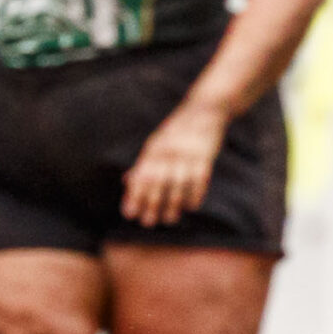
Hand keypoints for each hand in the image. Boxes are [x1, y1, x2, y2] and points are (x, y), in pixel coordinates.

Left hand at [121, 102, 226, 226]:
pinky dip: (195, 195)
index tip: (128, 213)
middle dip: (151, 204)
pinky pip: (199, 181)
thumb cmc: (176, 131)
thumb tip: (127, 181)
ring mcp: (187, 156)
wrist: (205, 110)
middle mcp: (168, 154)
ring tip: (169, 220)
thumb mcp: (155, 143)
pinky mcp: (205, 158)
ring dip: (173, 205)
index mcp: (153, 150)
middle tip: (147, 223)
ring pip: (178, 185)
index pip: (141, 177)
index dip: (134, 196)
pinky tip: (190, 207)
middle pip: (158, 183)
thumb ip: (143, 163)